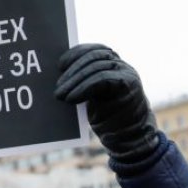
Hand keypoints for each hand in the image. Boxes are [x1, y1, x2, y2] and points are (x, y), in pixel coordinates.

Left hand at [55, 44, 158, 163]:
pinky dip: (83, 88)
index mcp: (113, 64)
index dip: (76, 54)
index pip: (94, 50)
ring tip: (60, 95)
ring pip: (96, 67)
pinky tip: (71, 98)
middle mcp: (122, 66)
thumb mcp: (94, 95)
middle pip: (94, 57)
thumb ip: (85, 81)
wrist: (130, 136)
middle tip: (57, 87)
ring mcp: (127, 73)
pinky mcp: (128, 84)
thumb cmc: (108, 117)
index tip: (60, 65)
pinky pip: (102, 79)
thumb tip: (61, 74)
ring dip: (75, 81)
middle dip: (73, 70)